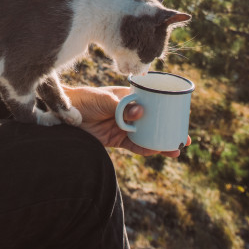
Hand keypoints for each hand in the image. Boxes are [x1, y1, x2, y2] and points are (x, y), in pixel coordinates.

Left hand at [63, 85, 189, 157]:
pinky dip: (146, 149)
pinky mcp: (116, 139)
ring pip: (147, 135)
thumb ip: (121, 107)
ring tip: (176, 148)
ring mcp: (123, 126)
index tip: (180, 112)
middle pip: (153, 120)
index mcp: (128, 97)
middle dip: (168, 128)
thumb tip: (140, 112)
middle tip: (183, 137)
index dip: (165, 107)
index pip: (151, 101)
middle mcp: (128, 112)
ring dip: (161, 141)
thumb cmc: (83, 99)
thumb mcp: (103, 99)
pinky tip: (157, 151)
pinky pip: (135, 146)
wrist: (65, 114)